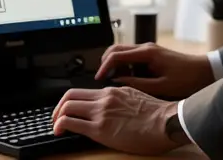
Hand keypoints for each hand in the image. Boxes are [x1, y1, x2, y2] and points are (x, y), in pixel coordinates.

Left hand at [51, 86, 188, 154]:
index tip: (69, 108)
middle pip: (71, 95)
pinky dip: (61, 126)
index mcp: (114, 91)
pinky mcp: (100, 128)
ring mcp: (101, 112)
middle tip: (56, 116)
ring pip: (68, 107)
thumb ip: (122, 99)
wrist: (167, 122)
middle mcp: (104, 98)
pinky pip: (72, 123)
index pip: (85, 90)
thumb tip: (116, 108)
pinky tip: (58, 131)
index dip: (72, 99)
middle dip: (58, 106)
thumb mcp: (137, 98)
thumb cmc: (159, 115)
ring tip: (55, 126)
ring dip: (56, 116)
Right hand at [95, 42, 214, 98]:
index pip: (116, 55)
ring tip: (114, 81)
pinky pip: (132, 57)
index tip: (98, 79)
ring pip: (123, 52)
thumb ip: (137, 84)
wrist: (205, 71)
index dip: (104, 67)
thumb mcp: (161, 87)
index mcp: (146, 53)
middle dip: (106, 62)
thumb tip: (116, 82)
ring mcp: (149, 50)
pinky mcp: (152, 54)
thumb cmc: (186, 80)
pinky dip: (125, 65)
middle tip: (102, 78)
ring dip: (115, 64)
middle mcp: (146, 48)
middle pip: (116, 49)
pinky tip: (127, 78)